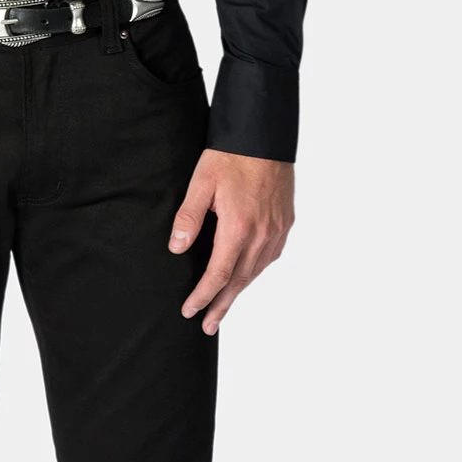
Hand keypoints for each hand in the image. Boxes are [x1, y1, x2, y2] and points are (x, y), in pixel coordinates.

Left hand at [168, 150, 293, 334]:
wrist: (265, 135)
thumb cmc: (231, 156)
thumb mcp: (201, 182)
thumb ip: (189, 218)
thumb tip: (177, 249)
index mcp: (238, 227)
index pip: (218, 274)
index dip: (203, 296)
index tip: (190, 310)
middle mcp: (261, 235)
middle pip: (239, 281)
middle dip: (221, 305)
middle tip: (207, 326)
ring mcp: (276, 230)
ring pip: (255, 271)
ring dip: (238, 292)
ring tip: (223, 307)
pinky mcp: (284, 223)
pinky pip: (269, 257)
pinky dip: (254, 272)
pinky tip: (246, 276)